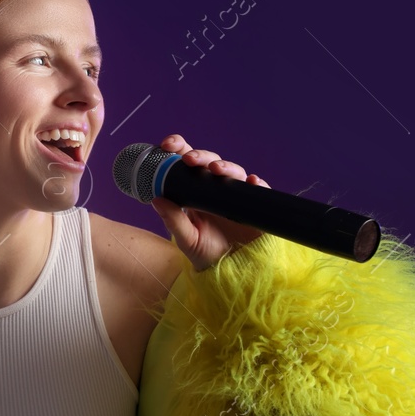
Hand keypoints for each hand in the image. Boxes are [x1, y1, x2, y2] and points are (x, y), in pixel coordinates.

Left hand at [148, 133, 267, 271]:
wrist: (231, 270)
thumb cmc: (206, 252)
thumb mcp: (186, 239)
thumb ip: (173, 221)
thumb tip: (157, 200)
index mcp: (195, 190)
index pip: (186, 163)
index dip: (179, 149)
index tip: (168, 145)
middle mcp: (216, 188)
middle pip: (209, 161)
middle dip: (200, 155)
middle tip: (189, 159)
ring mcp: (236, 194)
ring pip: (233, 171)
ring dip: (225, 166)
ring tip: (215, 169)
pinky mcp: (254, 204)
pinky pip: (258, 189)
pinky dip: (255, 183)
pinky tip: (251, 182)